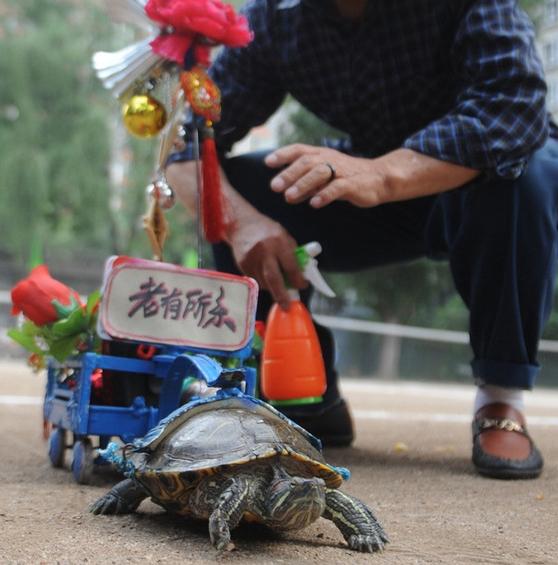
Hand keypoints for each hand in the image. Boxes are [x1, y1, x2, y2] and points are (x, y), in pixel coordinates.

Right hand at [226, 213, 306, 309]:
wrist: (241, 224)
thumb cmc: (267, 231)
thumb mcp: (284, 236)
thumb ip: (293, 254)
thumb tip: (302, 274)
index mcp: (279, 242)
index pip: (291, 266)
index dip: (298, 280)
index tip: (302, 285)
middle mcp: (264, 252)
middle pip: (274, 279)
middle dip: (282, 295)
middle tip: (287, 306)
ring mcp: (251, 259)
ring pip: (263, 283)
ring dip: (272, 287)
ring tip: (276, 282)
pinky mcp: (242, 265)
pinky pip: (255, 280)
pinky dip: (262, 281)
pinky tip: (263, 273)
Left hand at [265, 144, 389, 207]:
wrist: (379, 178)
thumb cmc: (347, 177)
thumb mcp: (325, 177)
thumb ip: (306, 183)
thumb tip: (286, 193)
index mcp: (321, 155)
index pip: (299, 150)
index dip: (283, 154)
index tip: (267, 162)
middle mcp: (329, 159)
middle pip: (306, 162)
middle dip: (288, 174)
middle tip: (274, 187)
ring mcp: (341, 171)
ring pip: (319, 173)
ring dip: (302, 185)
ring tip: (288, 197)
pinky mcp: (352, 184)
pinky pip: (337, 188)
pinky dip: (325, 195)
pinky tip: (314, 203)